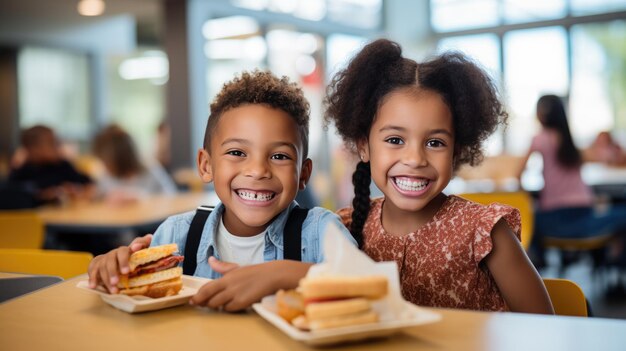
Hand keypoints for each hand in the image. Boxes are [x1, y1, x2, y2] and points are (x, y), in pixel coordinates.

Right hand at [87, 234, 152, 292]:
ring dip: (106, 279)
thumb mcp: (142, 252)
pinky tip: (93, 286)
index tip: (128, 269)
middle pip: (110, 260)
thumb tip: (150, 237)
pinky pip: (92, 270)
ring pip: (102, 267)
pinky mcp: (96, 265)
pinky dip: (92, 278)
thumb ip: (144, 244)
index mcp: (125, 250)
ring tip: (113, 291)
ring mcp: (104, 259)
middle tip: (116, 282)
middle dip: (113, 271)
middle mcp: (114, 253)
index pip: (124, 251)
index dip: (124, 259)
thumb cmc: (134, 257)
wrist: (119, 261)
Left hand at [189, 259, 311, 311]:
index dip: (198, 295)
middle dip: (204, 302)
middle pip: (209, 298)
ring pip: (218, 305)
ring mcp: (235, 294)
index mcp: (227, 276)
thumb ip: (222, 266)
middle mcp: (229, 285)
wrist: (273, 275)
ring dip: (217, 305)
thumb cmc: (256, 272)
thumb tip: (210, 260)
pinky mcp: (243, 302)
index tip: (193, 300)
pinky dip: (228, 308)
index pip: (206, 287)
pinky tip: (232, 305)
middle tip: (201, 304)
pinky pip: (230, 309)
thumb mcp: (237, 267)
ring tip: (219, 303)